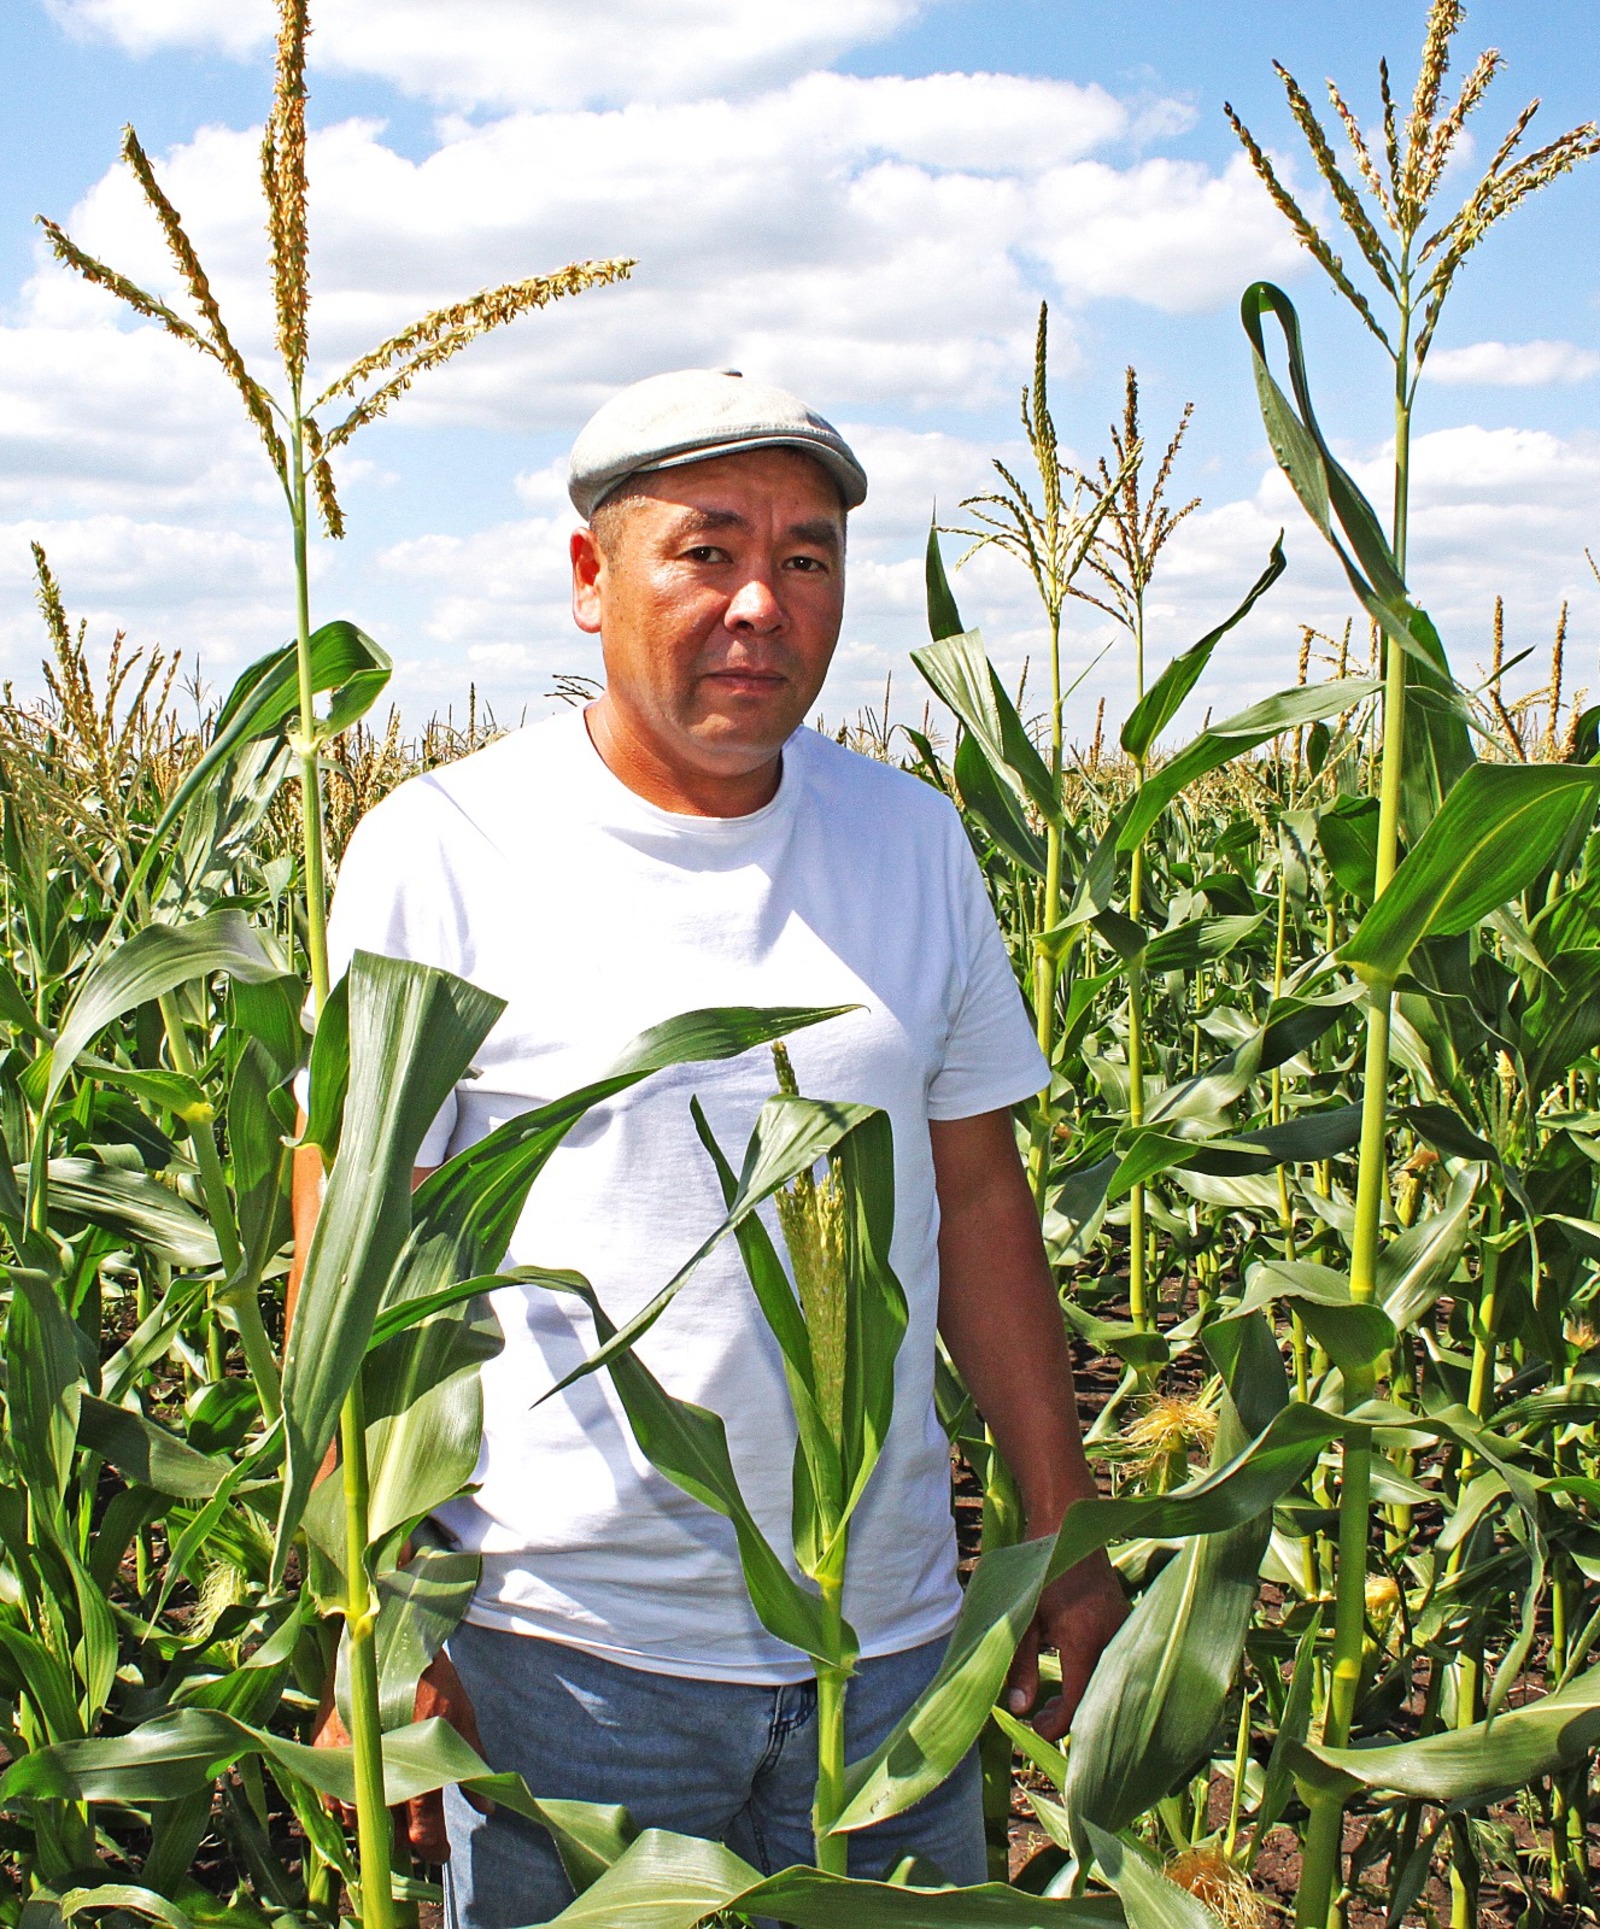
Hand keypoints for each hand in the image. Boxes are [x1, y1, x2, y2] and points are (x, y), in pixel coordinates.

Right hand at [312, 1649, 490, 1862]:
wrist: (387, 1635)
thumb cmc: (431, 1676)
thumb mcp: (461, 1716)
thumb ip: (471, 1765)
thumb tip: (487, 1808)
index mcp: (414, 1766)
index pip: (421, 1832)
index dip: (433, 1849)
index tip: (441, 1853)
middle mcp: (376, 1771)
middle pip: (387, 1832)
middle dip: (404, 1839)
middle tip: (418, 1832)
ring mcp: (343, 1761)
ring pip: (356, 1818)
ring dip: (375, 1822)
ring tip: (392, 1812)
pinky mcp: (321, 1748)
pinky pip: (329, 1795)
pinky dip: (346, 1802)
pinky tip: (364, 1792)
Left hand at [1004, 1551, 1126, 1742]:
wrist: (1068, 1529)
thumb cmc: (1040, 1572)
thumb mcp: (1023, 1618)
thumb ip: (1019, 1665)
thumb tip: (1019, 1709)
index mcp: (1085, 1642)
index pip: (1078, 1705)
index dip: (1055, 1725)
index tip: (1034, 1730)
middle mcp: (1113, 1641)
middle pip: (1097, 1700)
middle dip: (1070, 1717)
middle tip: (1040, 1719)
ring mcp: (1124, 1632)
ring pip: (1109, 1684)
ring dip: (1084, 1698)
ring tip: (1052, 1702)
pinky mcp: (1127, 1624)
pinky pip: (1115, 1664)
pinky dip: (1096, 1679)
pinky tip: (1072, 1679)